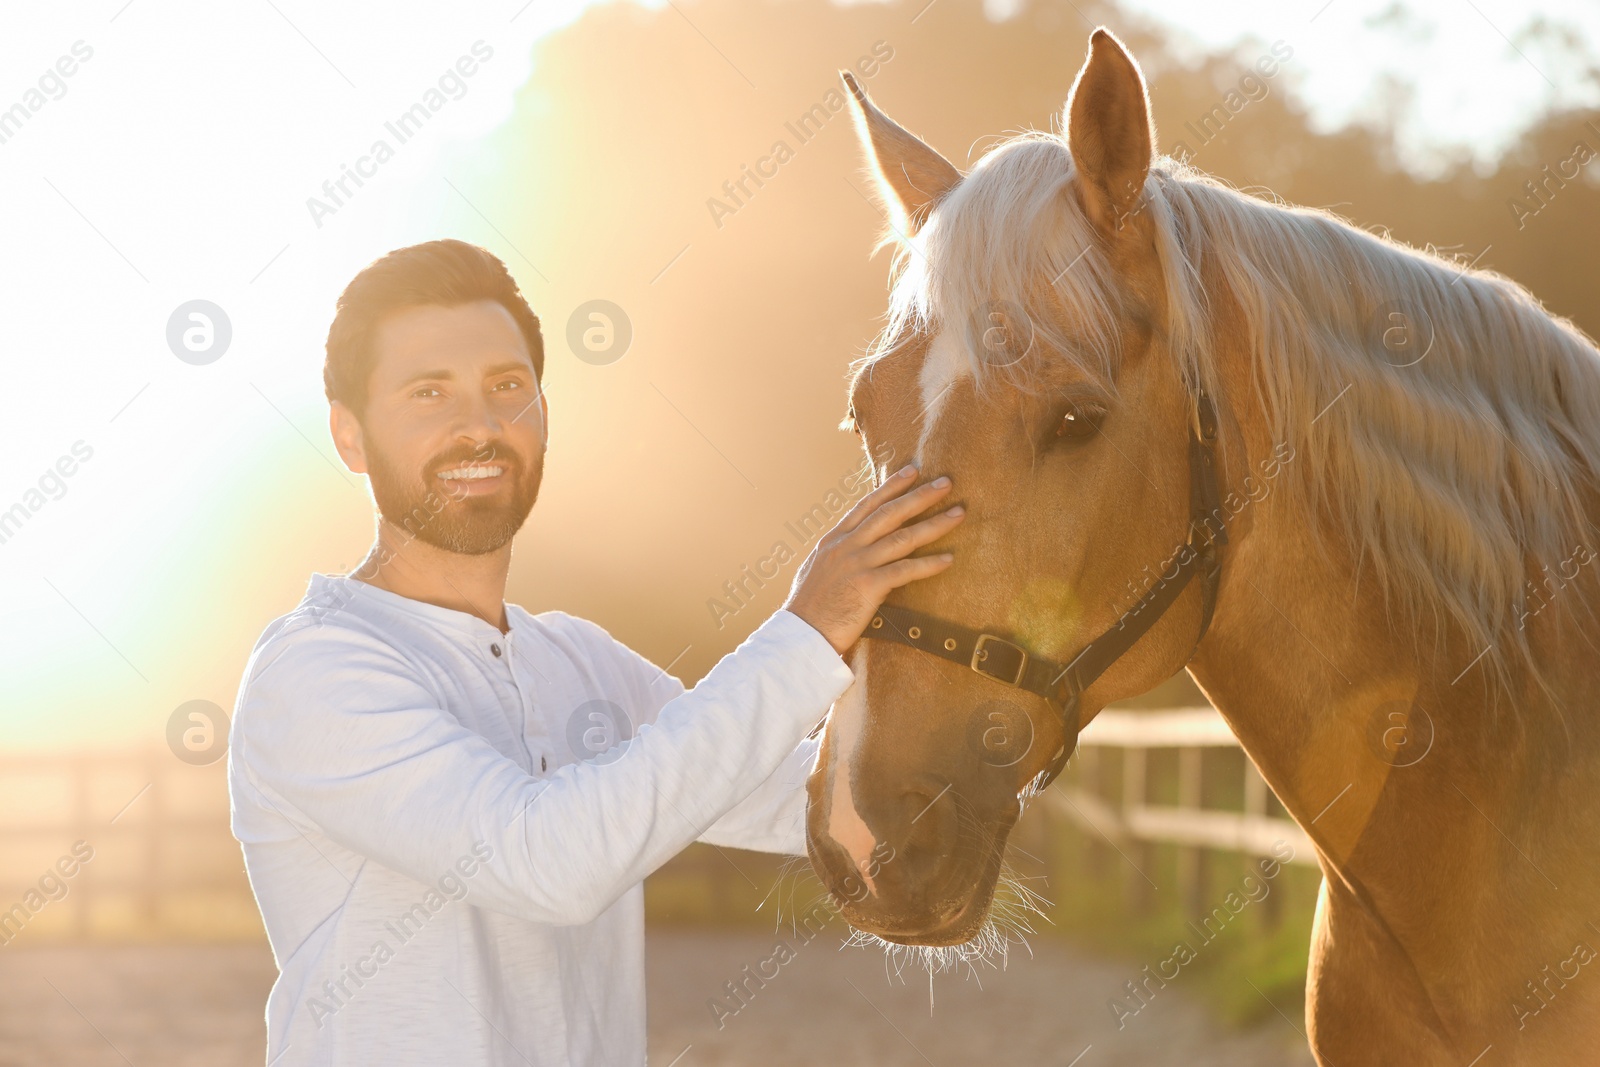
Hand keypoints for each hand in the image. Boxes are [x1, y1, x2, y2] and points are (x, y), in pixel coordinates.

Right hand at [783, 464, 963, 656]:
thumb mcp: (817, 569)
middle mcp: (847, 546)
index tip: (911, 471)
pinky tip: (948, 559)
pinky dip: (929, 564)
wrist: (799, 635)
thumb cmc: (808, 609)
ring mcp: (858, 564)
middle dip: (920, 496)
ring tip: (958, 513)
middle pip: (890, 513)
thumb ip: (837, 553)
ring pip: (903, 537)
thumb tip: (851, 545)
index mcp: (834, 540)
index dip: (891, 486)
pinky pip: (905, 571)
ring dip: (934, 524)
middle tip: (945, 482)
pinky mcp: (868, 586)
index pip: (867, 505)